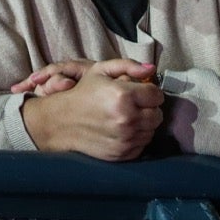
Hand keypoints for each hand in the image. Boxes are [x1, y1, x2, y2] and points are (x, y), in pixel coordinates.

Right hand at [19, 58, 163, 160]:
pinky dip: (136, 137)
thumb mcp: (101, 70)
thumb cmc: (83, 93)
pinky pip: (142, 144)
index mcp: (124, 95)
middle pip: (158, 114)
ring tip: (125, 116)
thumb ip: (129, 65)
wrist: (61, 121)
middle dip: (148, 108)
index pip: (157, 95)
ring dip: (143, 123)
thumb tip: (151, 69)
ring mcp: (126, 139)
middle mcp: (127, 119)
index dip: (149, 92)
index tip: (139, 92)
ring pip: (151, 130)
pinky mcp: (123, 154)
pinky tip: (121, 129)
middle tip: (133, 104)